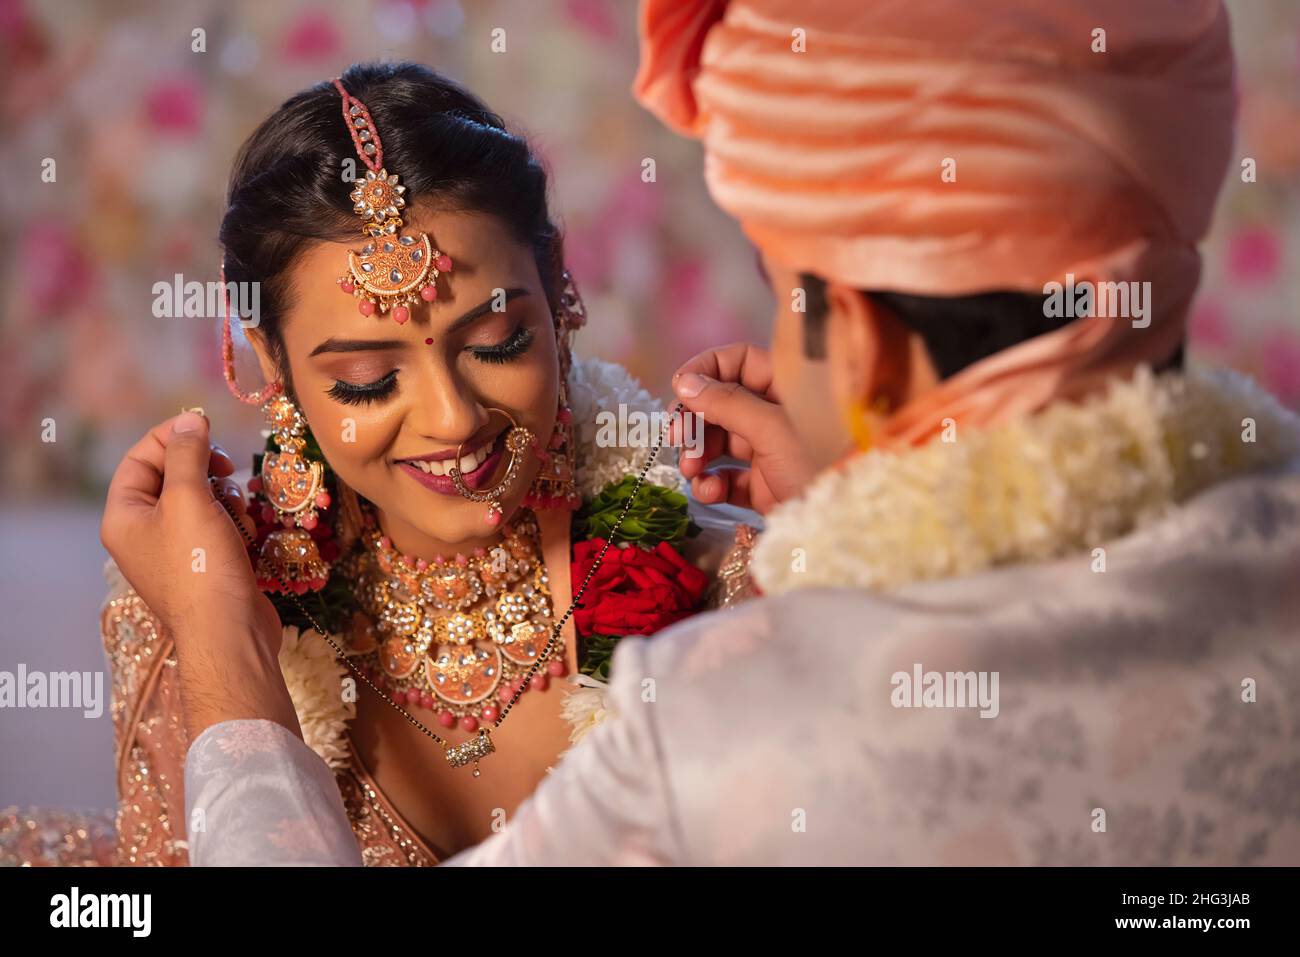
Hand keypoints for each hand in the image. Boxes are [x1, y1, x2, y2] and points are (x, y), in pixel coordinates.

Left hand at [101, 410, 298, 740]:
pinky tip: (246, 533)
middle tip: (226, 469)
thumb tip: (189, 420)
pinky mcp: (205, 567)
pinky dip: (233, 523)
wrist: (230, 631)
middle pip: (171, 478)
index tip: (208, 429)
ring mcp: (174, 553)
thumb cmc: (201, 565)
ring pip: (199, 502)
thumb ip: (186, 454)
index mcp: (124, 517)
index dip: (172, 438)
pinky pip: (216, 528)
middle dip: (203, 469)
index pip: (140, 458)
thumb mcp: (189, 499)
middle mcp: (142, 534)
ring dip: (224, 497)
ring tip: (238, 509)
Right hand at [669, 342, 815, 514]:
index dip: (706, 370)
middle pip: (722, 403)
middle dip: (696, 420)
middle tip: (676, 439)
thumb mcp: (773, 429)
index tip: (679, 389)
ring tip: (691, 470)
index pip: (740, 361)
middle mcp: (778, 415)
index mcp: (788, 388)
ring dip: (698, 454)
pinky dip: (713, 483)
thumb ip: (727, 403)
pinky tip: (710, 492)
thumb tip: (685, 382)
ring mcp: (770, 451)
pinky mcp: (764, 486)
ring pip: (720, 442)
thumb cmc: (820, 466)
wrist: (845, 525)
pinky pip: (728, 477)